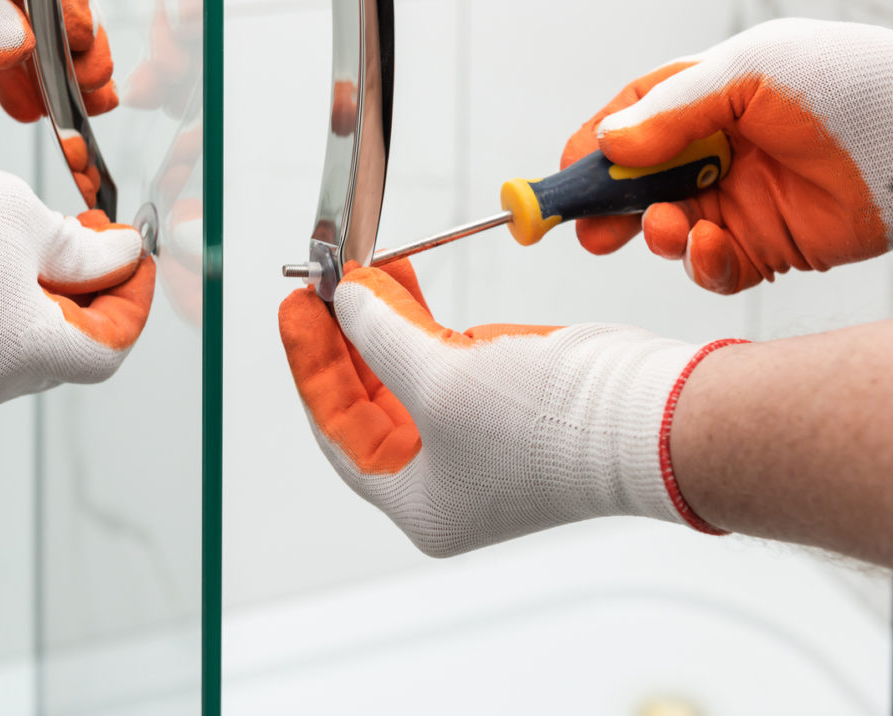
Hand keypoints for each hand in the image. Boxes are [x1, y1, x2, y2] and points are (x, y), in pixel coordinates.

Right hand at [0, 143, 154, 418]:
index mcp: (18, 351)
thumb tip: (122, 260)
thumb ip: (86, 253)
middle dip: (87, 302)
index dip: (131, 308)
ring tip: (31, 254)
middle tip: (91, 250)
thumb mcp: (21, 218)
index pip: (107, 351)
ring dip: (40, 310)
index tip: (133, 271)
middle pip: (64, 357)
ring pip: (18, 358)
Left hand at [279, 261, 735, 556]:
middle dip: (345, 340)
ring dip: (383, 323)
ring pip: (405, 375)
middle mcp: (446, 479)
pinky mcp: (506, 403)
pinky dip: (423, 322)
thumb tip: (347, 299)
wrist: (655, 415)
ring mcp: (477, 442)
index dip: (312, 366)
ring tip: (363, 274)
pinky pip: (444, 359)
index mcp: (421, 502)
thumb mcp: (442, 381)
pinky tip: (404, 286)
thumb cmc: (557, 428)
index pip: (339, 430)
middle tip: (323, 288)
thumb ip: (380, 337)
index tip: (298, 310)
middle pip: (369, 402)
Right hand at [562, 18, 892, 293]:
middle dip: (607, 208)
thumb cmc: (852, 88)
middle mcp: (717, 152)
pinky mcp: (763, 247)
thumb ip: (672, 111)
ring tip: (667, 226)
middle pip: (637, 184)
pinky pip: (712, 267)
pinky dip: (703, 263)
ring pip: (667, 230)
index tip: (566, 175)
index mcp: (708, 100)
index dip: (593, 149)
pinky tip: (714, 246)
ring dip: (656, 234)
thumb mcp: (751, 73)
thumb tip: (607, 141)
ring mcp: (738, 201)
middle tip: (589, 228)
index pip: (631, 123)